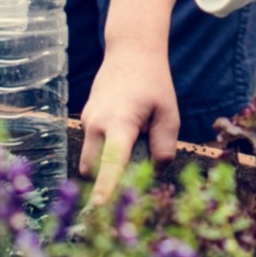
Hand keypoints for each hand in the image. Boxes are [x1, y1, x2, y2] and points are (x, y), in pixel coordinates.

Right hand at [77, 43, 178, 201]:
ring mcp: (88, 120)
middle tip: (136, 170)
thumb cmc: (153, 83)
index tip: (99, 205)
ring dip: (107, 163)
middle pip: (93, 168)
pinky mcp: (86, 118)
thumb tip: (155, 172)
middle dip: (108, 178)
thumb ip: (164, 146)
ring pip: (90, 158)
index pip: (111, 161)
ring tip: (135, 141)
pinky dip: (106, 149)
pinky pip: (92, 145)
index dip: (106, 185)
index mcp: (119, 122)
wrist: (130, 51)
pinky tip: (128, 131)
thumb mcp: (168, 114)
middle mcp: (96, 123)